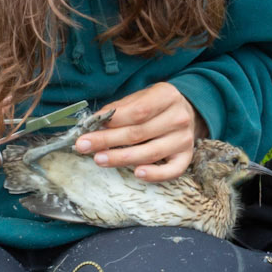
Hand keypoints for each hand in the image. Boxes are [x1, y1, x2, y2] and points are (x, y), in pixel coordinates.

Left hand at [73, 82, 200, 180]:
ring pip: (150, 153)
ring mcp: (184, 139)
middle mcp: (178, 118)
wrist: (189, 112)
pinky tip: (137, 174)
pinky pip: (172, 171)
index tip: (89, 128)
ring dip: (121, 158)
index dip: (112, 121)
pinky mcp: (186, 157)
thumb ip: (119, 109)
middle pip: (139, 133)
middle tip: (83, 146)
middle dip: (107, 141)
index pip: (138, 111)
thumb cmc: (156, 106)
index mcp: (167, 96)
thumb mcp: (140, 98)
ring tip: (99, 159)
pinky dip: (155, 175)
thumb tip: (94, 122)